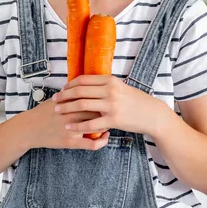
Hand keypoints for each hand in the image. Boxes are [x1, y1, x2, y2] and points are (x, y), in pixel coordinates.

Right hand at [27, 94, 109, 150]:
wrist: (29, 128)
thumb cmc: (45, 112)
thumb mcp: (58, 98)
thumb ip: (73, 93)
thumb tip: (88, 85)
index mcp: (70, 101)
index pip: (93, 97)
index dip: (104, 99)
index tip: (109, 100)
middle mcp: (72, 114)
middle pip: (97, 110)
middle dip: (107, 111)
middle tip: (113, 112)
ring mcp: (71, 129)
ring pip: (97, 126)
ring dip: (106, 125)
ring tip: (109, 123)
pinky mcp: (70, 142)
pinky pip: (91, 144)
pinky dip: (102, 142)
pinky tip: (105, 137)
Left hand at [52, 75, 167, 135]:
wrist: (151, 114)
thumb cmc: (135, 101)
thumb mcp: (120, 87)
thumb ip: (104, 86)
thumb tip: (86, 85)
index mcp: (110, 80)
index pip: (83, 80)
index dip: (70, 85)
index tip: (62, 90)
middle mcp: (110, 90)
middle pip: (80, 91)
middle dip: (64, 96)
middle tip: (55, 100)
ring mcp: (111, 105)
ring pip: (82, 105)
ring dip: (67, 108)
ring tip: (58, 111)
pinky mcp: (113, 120)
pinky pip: (90, 124)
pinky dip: (77, 126)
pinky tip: (69, 127)